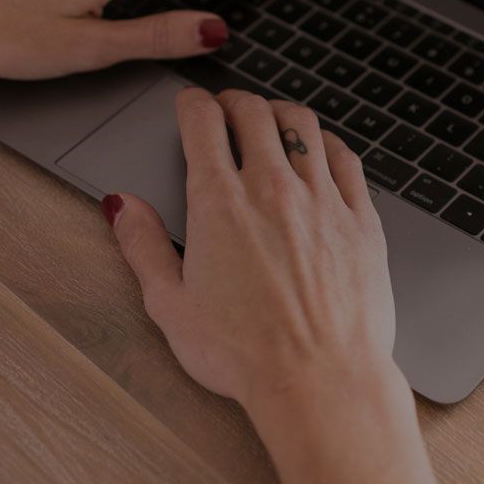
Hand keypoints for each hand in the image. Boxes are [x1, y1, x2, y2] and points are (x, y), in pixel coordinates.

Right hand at [105, 87, 402, 414]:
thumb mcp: (170, 306)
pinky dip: (327, 143)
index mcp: (219, 204)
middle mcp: (272, 189)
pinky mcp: (362, 220)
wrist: (320, 381)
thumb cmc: (245, 355)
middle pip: (254, 111)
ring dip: (281, 113)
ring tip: (272, 122)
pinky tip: (320, 152)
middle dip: (234, 102)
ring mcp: (322, 200)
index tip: (191, 107)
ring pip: (303, 124)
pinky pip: (346, 158)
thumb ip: (142, 246)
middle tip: (227, 110)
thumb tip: (122, 206)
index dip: (192, 104)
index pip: (203, 122)